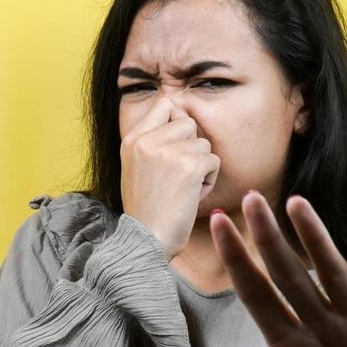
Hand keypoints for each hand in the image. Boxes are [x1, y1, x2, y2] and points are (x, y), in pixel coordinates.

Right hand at [119, 96, 220, 258]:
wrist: (146, 242)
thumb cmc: (147, 212)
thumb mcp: (136, 169)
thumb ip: (152, 143)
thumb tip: (181, 116)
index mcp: (132, 140)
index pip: (164, 104)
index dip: (177, 122)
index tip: (175, 147)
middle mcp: (147, 140)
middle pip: (188, 123)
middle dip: (191, 148)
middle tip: (178, 176)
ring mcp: (167, 151)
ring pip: (203, 143)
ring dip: (201, 167)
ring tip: (183, 189)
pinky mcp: (188, 166)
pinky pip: (213, 160)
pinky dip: (209, 181)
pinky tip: (191, 197)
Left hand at [177, 191, 346, 346]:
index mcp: (288, 343)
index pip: (256, 294)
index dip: (238, 260)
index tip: (216, 224)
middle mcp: (319, 324)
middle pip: (290, 275)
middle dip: (269, 239)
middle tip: (249, 199)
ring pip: (332, 272)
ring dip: (316, 239)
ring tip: (296, 204)